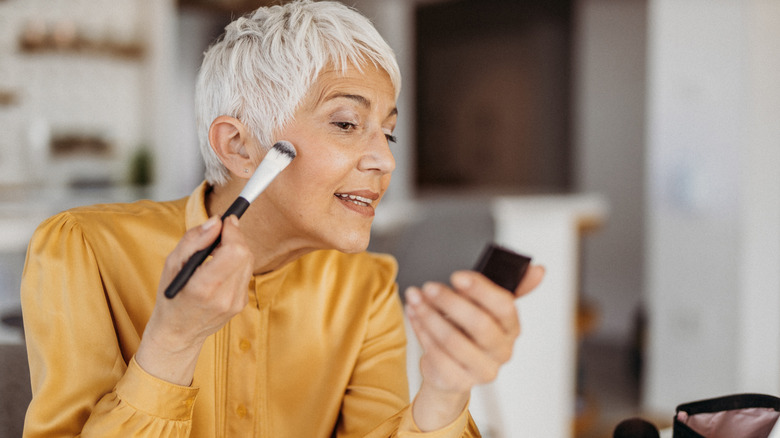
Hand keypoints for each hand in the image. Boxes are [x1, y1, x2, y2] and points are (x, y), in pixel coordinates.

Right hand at [136, 215, 253, 384]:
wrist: (178, 333)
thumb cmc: (171, 296)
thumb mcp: (172, 264)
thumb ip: (194, 240)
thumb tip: (216, 221)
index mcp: (204, 287)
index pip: (234, 251)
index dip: (233, 231)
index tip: (226, 221)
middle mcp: (224, 297)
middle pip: (245, 254)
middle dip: (235, 237)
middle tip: (220, 233)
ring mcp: (235, 303)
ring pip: (248, 262)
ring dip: (237, 249)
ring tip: (217, 251)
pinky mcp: (241, 304)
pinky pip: (246, 274)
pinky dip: (236, 264)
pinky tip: (220, 268)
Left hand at [404, 265, 544, 430]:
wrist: (451, 368)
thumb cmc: (469, 331)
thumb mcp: (488, 307)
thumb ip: (511, 287)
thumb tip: (538, 270)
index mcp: (512, 328)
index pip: (504, 306)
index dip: (480, 289)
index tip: (457, 276)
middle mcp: (502, 351)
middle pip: (479, 324)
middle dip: (450, 302)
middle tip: (429, 287)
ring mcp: (482, 370)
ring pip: (453, 340)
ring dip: (429, 315)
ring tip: (415, 299)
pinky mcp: (459, 381)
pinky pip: (436, 355)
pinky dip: (421, 332)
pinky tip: (415, 316)